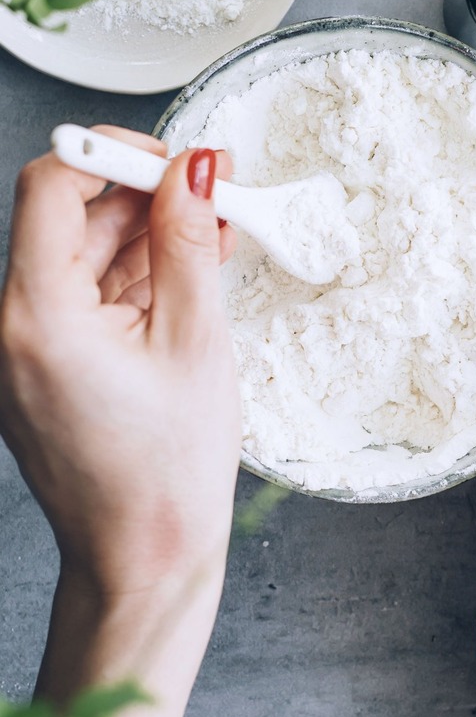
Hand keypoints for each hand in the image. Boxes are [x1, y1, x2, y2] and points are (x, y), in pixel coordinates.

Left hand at [0, 127, 240, 602]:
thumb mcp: (196, 342)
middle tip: (214, 194)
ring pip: (85, 258)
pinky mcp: (47, 366)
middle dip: (145, 198)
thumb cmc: (168, 476)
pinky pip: (88, 298)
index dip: (112, 154)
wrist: (145, 562)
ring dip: (149, 239)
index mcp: (37, 318)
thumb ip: (188, 243)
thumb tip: (193, 171)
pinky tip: (188, 275)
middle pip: (71, 220)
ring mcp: (27, 350)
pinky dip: (137, 281)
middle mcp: (13, 328)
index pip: (51, 186)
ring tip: (215, 239)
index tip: (170, 158)